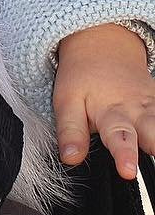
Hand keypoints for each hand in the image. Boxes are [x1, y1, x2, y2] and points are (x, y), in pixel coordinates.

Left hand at [53, 22, 154, 178]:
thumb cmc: (83, 78)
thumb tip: (70, 158)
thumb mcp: (67, 101)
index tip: (127, 170)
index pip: (115, 137)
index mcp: (109, 114)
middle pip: (149, 131)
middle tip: (148, 162)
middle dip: (154, 144)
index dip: (122, 154)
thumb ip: (71, 131)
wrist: (101, 45)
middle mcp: (136, 111)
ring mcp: (152, 106)